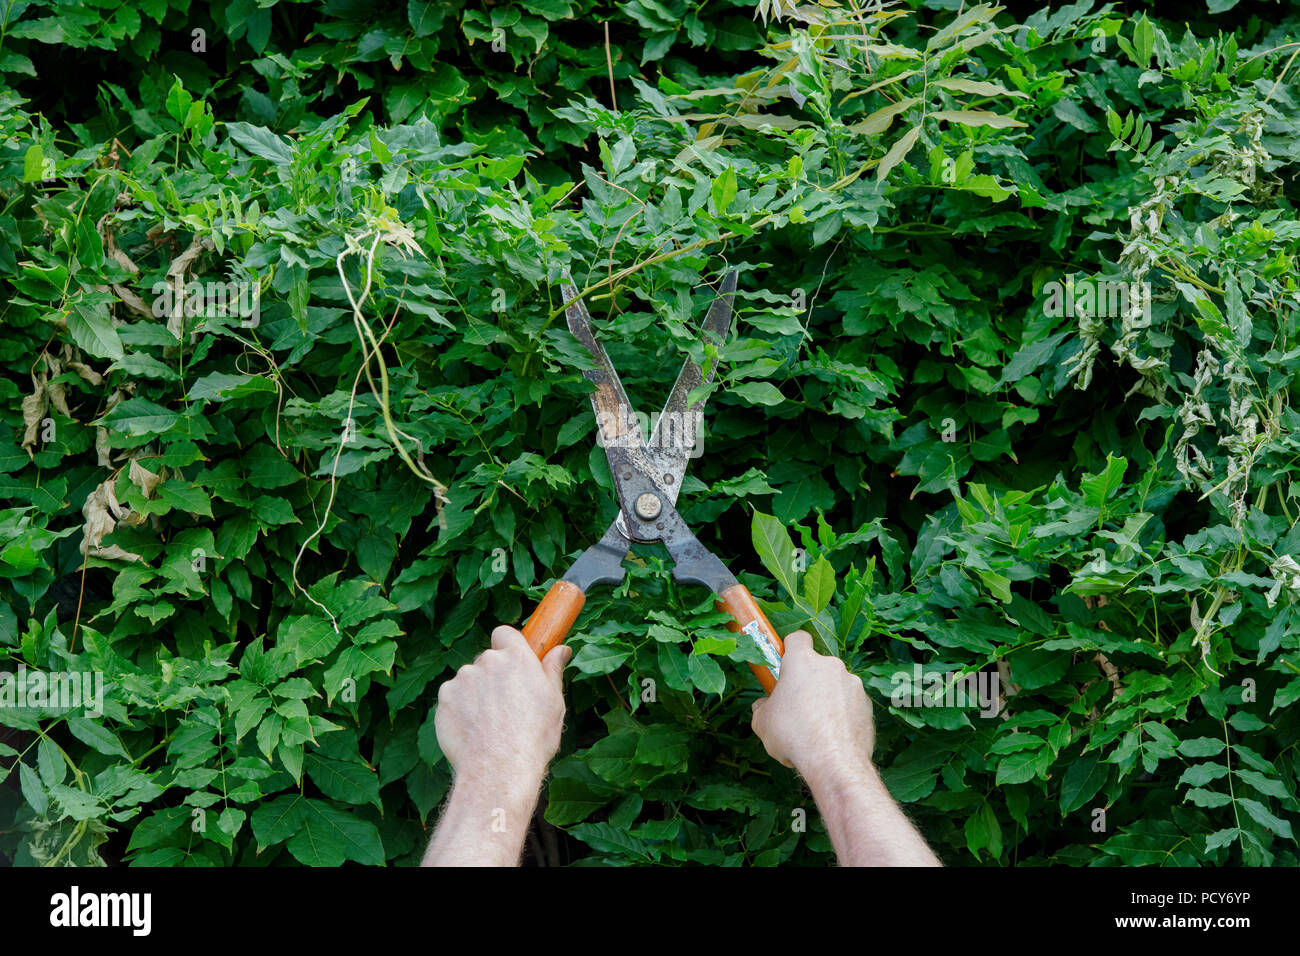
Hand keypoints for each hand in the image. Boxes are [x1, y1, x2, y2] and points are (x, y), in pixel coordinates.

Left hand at [435, 625, 568, 785]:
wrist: (499, 768)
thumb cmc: (533, 738)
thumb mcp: (554, 703)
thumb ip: (552, 671)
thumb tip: (562, 650)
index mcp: (517, 658)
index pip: (505, 633)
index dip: (507, 646)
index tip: (512, 662)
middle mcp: (487, 662)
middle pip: (487, 660)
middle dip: (493, 676)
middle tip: (505, 705)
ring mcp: (463, 678)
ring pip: (469, 680)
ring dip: (475, 693)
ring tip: (488, 724)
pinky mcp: (445, 698)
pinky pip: (452, 698)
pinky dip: (459, 709)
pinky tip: (472, 730)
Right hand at [750, 630, 873, 776]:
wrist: (834, 762)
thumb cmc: (794, 736)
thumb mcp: (762, 722)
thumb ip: (762, 707)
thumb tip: (763, 706)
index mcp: (802, 662)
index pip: (797, 638)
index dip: (790, 649)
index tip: (784, 666)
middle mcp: (831, 666)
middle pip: (817, 666)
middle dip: (807, 682)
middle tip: (796, 706)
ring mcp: (852, 684)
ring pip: (834, 686)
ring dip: (826, 699)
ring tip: (815, 728)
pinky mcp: (867, 704)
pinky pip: (849, 704)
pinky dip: (842, 714)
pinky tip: (832, 736)